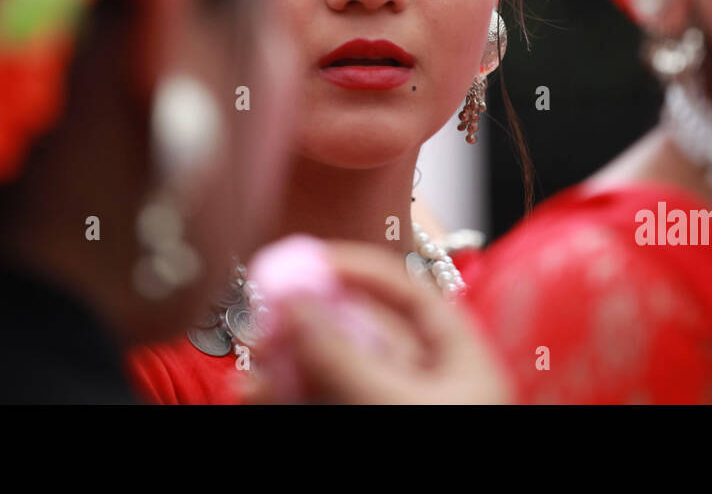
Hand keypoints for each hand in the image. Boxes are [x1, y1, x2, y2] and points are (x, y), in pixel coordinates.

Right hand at [248, 240, 510, 404]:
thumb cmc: (452, 453)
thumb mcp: (400, 401)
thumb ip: (346, 356)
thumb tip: (295, 302)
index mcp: (461, 358)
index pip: (409, 290)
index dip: (357, 267)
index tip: (306, 258)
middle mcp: (429, 378)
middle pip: (360, 332)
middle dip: (307, 321)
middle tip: (262, 313)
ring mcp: (395, 403)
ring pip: (333, 370)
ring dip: (287, 360)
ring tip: (250, 358)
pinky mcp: (362, 419)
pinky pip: (322, 399)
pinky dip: (288, 392)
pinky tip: (255, 388)